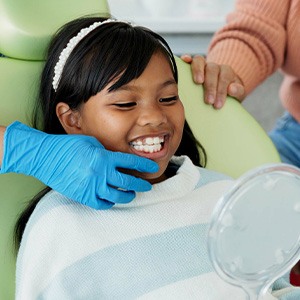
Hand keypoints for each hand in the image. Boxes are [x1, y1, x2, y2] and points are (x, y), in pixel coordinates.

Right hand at [0, 122, 158, 208]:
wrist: (44, 157)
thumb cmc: (66, 146)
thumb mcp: (90, 142)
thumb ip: (105, 151)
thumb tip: (115, 159)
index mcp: (104, 158)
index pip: (131, 162)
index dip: (144, 165)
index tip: (152, 168)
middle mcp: (100, 173)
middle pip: (128, 182)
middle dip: (141, 185)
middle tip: (147, 186)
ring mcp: (91, 186)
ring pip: (117, 196)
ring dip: (127, 196)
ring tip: (131, 194)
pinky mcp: (82, 196)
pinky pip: (101, 204)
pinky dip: (110, 203)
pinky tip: (113, 200)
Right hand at [181, 54, 244, 108]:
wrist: (222, 87)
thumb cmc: (228, 93)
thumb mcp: (238, 94)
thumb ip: (238, 91)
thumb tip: (231, 89)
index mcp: (226, 72)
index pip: (224, 78)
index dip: (221, 91)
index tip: (217, 105)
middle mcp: (214, 67)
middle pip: (212, 70)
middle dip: (211, 86)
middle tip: (209, 101)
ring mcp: (203, 65)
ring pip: (200, 61)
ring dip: (198, 70)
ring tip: (198, 82)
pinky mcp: (193, 66)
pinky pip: (190, 60)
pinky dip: (186, 59)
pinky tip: (184, 60)